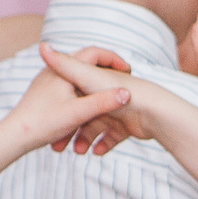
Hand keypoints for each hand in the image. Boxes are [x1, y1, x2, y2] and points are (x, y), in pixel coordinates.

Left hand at [4, 46, 131, 153]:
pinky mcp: (45, 98)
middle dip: (106, 74)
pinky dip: (83, 102)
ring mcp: (48, 85)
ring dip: (93, 91)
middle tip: (124, 80)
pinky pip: (69, 95)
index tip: (128, 70)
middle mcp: (55, 72)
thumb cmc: (43, 123)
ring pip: (78, 83)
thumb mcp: (78, 113)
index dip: (114, 59)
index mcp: (64, 70)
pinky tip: (92, 114)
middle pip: (87, 67)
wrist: (13, 137)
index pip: (95, 53)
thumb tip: (127, 93)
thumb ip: (103, 102)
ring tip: (110, 97)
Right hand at [37, 43, 160, 152]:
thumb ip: (64, 64)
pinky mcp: (127, 125)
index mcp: (96, 79)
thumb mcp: (86, 78)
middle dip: (70, 127)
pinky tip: (96, 152)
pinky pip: (111, 137)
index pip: (74, 87)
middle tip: (58, 143)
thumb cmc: (120, 93)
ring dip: (85, 139)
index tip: (50, 109)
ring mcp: (117, 110)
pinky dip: (103, 144)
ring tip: (79, 151)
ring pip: (95, 126)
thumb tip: (42, 45)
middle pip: (82, 111)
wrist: (155, 113)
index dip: (62, 98)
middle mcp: (106, 93)